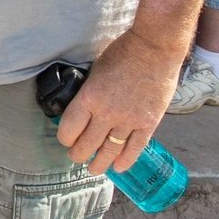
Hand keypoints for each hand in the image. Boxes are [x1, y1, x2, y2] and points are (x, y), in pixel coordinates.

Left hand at [55, 29, 179, 174]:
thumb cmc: (122, 53)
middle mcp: (107, 113)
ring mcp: (129, 120)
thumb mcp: (94, 71)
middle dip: (78, 155)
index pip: (69, 129)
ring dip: (100, 163)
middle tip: (76, 158)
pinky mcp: (149, 123)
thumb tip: (82, 109)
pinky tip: (118, 167)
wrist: (154, 48)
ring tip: (94, 169)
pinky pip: (135, 148)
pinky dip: (125, 160)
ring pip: (110, 150)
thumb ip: (88, 93)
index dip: (65, 138)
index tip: (65, 139)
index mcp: (89, 97)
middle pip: (87, 144)